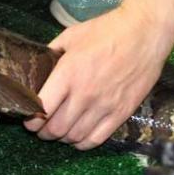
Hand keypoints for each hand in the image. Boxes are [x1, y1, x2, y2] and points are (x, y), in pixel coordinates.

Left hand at [23, 8, 170, 149]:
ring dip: (62, 138)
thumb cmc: (107, 30)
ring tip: (59, 132)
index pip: (42, 109)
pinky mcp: (121, 112)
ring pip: (75, 136)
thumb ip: (52, 53)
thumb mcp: (71, 36)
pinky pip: (97, 139)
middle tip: (41, 128)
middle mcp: (84, 94)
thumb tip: (40, 66)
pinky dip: (83, 143)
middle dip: (43, 132)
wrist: (144, 33)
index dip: (31, 120)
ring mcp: (104, 106)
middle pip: (56, 128)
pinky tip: (78, 138)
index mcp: (68, 74)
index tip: (29, 119)